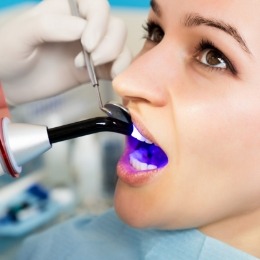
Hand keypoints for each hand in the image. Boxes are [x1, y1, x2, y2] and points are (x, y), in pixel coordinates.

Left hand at [0, 0, 130, 104]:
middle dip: (109, 44)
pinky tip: (112, 77)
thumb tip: (81, 29)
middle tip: (91, 60)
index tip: (88, 44)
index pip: (96, 5)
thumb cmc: (10, 55)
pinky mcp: (96, 69)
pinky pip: (118, 65)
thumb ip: (49, 25)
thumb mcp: (22, 35)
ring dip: (116, 57)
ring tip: (94, 69)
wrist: (11, 85)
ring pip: (121, 44)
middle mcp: (83, 27)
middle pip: (115, 25)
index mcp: (65, 10)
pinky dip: (121, 70)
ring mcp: (91, 50)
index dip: (99, 23)